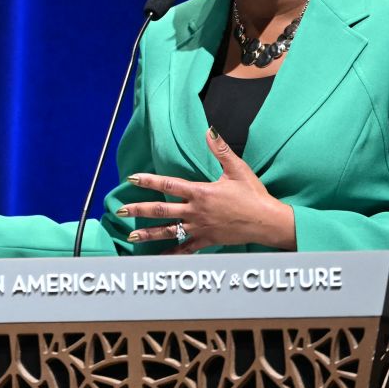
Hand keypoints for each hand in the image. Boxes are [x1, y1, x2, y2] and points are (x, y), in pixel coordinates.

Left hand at [118, 128, 294, 252]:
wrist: (267, 222)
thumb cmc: (253, 195)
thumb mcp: (237, 169)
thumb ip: (220, 150)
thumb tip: (210, 130)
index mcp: (201, 192)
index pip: (169, 185)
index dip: (149, 181)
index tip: (132, 179)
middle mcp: (196, 211)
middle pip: (162, 210)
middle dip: (139, 210)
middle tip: (121, 211)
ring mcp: (200, 228)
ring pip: (168, 232)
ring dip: (148, 234)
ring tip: (131, 236)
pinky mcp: (207, 241)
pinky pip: (185, 249)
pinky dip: (171, 254)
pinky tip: (158, 257)